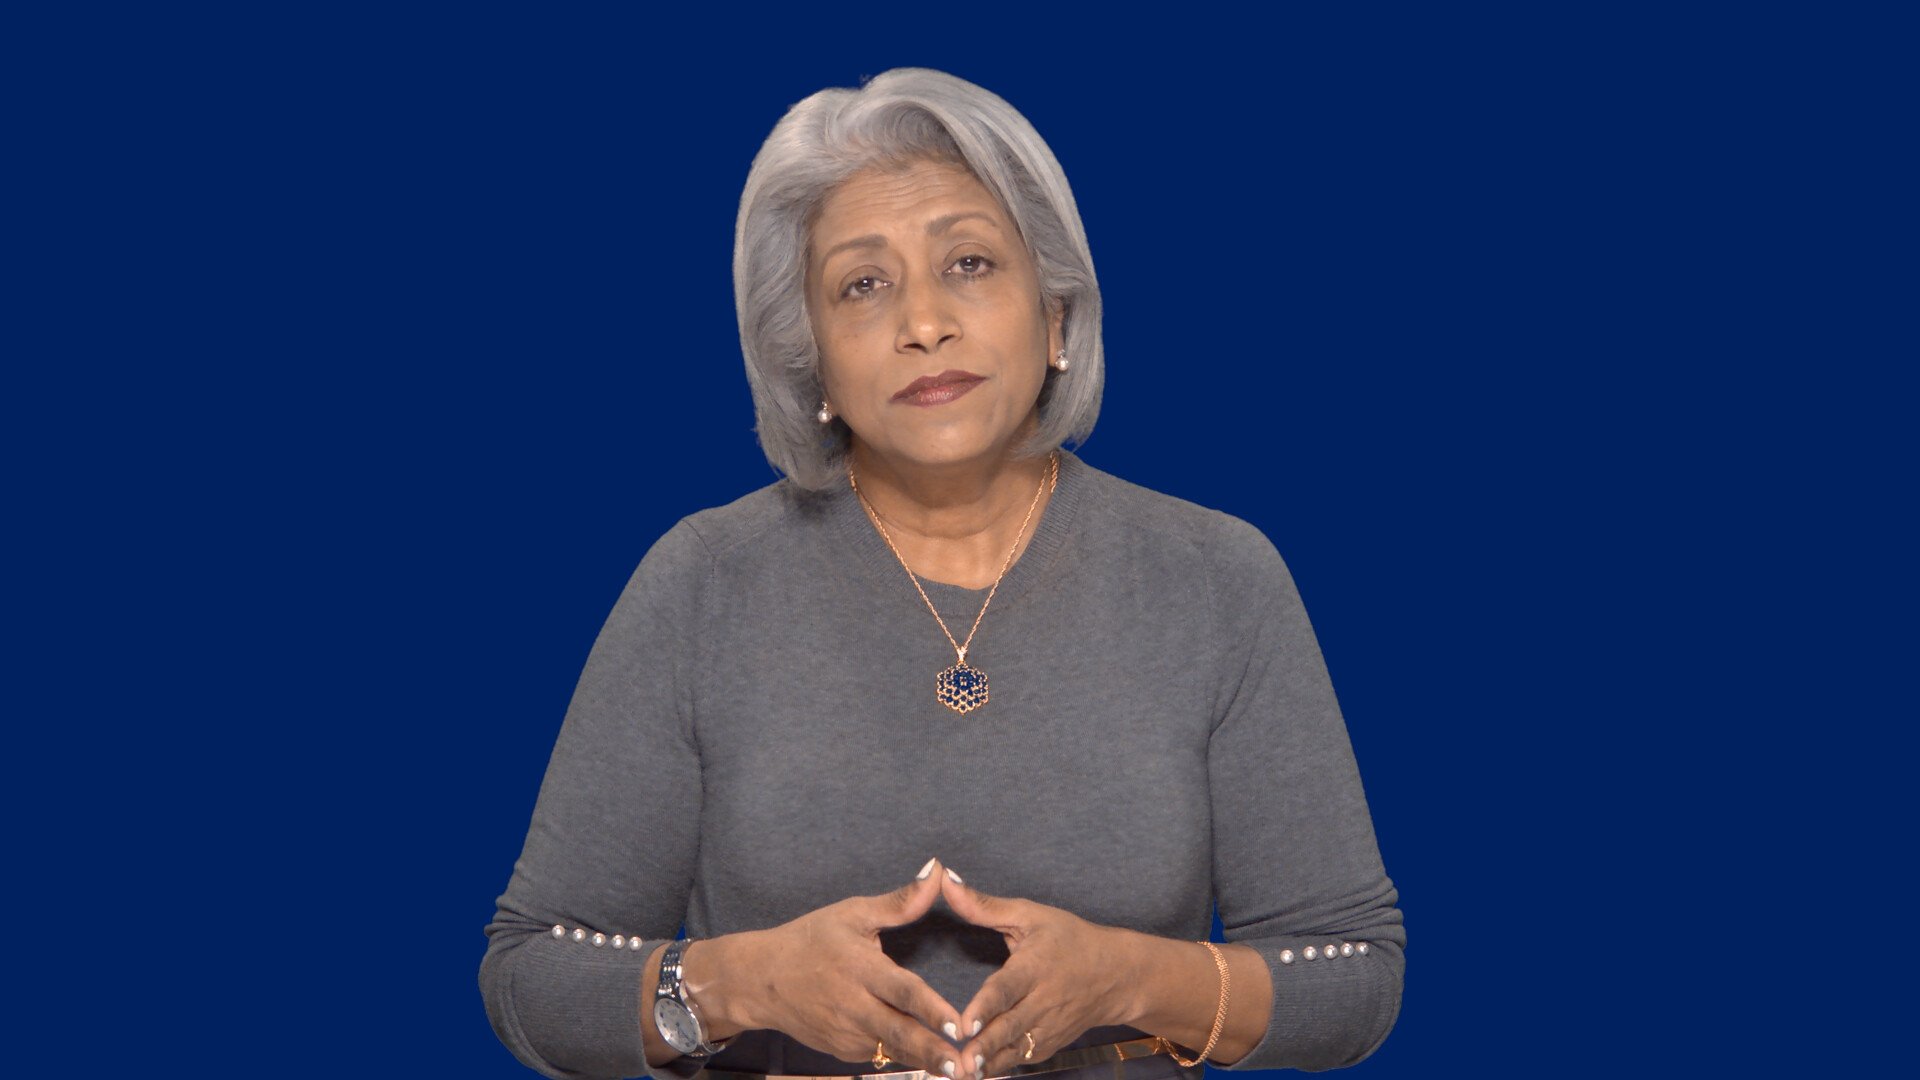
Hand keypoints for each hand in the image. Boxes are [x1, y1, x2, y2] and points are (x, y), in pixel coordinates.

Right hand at [749, 858, 966, 1076]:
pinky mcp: (843, 1051)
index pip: (901, 991)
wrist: (760, 980)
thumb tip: (937, 871)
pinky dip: (905, 1057)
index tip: (957, 1025)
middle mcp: (854, 1007)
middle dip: (933, 1053)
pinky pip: (880, 1053)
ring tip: (961, 1074)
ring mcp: (847, 1034)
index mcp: (859, 969)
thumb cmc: (810, 940)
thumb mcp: (852, 913)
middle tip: (964, 1068)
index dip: (930, 1009)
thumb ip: (900, 902)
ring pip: (893, 1050)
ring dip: (926, 1062)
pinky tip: (933, 1064)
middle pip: (899, 1034)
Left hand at [942, 870, 1132, 1079]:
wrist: (1116, 975)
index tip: (965, 1024)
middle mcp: (1043, 1001)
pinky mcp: (1051, 1044)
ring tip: (963, 1074)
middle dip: (984, 1046)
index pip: (1007, 990)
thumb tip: (947, 882)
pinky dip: (1004, 1066)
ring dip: (991, 1063)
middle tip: (958, 1061)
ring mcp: (1049, 1026)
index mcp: (1036, 967)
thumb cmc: (1069, 939)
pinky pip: (1025, 1057)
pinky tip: (980, 1074)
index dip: (986, 1008)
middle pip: (1010, 1027)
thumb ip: (985, 906)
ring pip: (1016, 1049)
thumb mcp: (1031, 915)